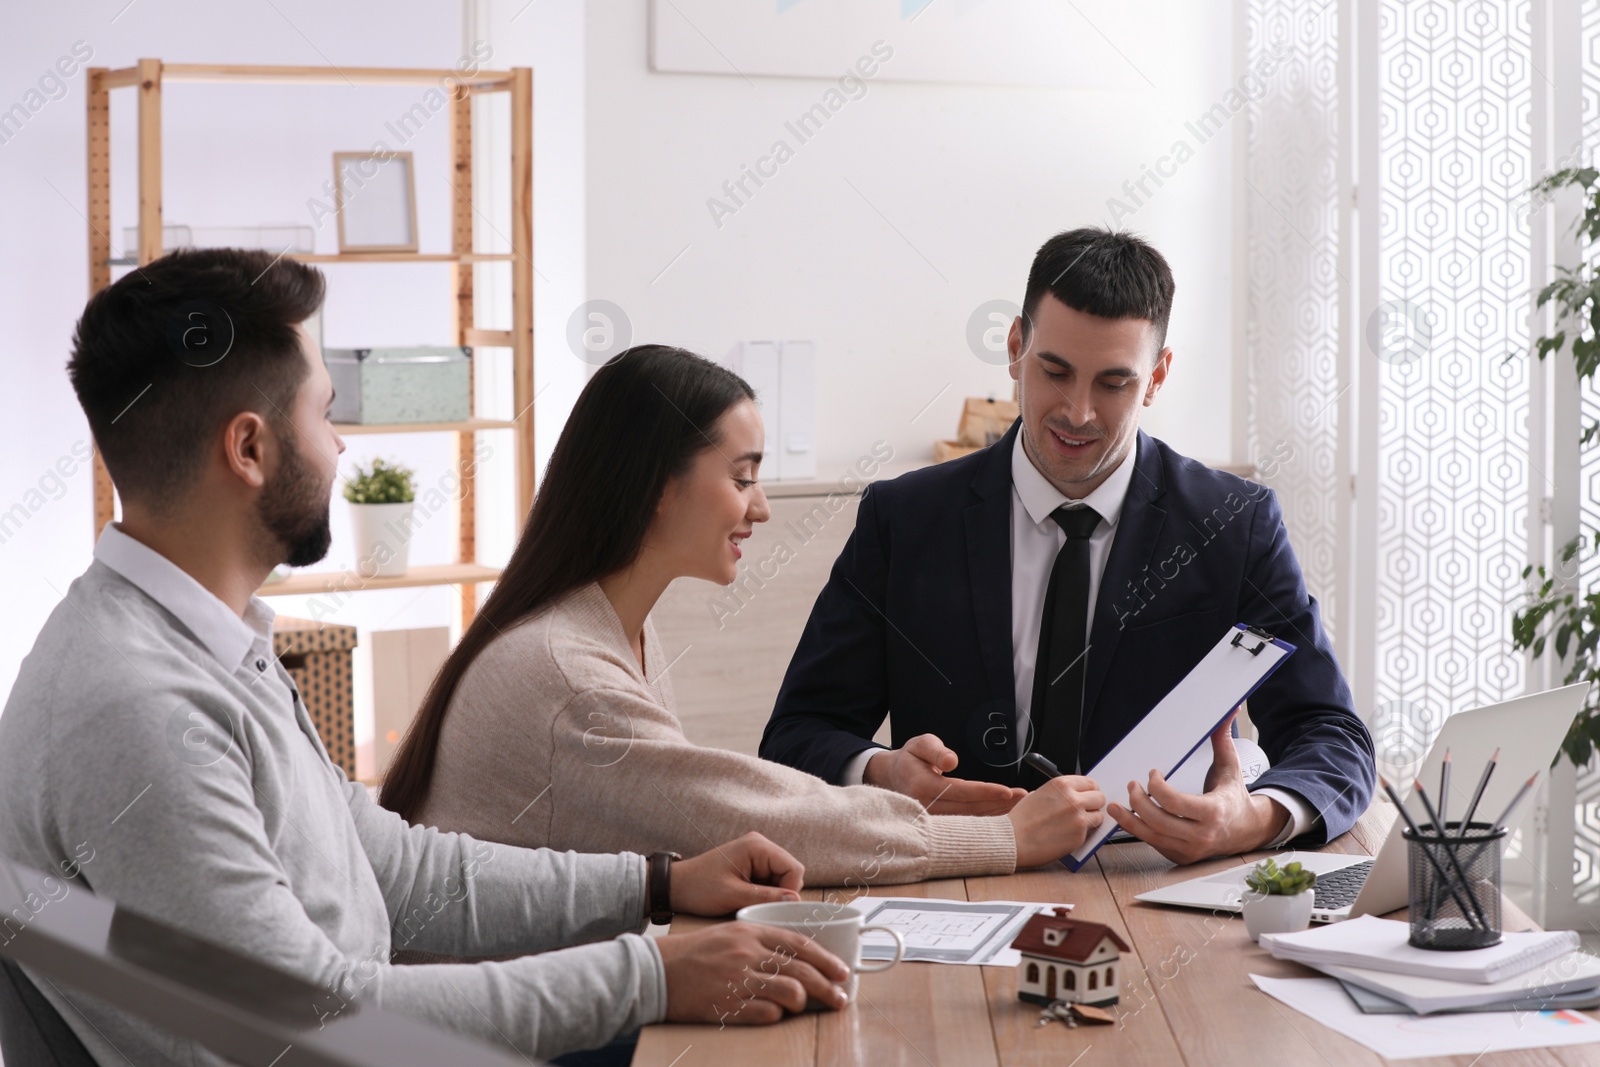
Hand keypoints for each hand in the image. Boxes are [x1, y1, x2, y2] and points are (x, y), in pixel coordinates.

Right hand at [657, 922, 851, 1023]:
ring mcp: (737, 980)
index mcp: (750, 931)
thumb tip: (798, 958)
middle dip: (827, 987)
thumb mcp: (730, 933)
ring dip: (803, 1003)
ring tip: (805, 1007)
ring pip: (789, 992)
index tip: (842, 971)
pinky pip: (765, 1014)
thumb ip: (762, 941)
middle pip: (801, 970)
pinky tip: (775, 1014)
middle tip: (840, 999)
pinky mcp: (726, 1005)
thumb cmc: (695, 952)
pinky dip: (776, 1016)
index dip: (826, 959)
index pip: (799, 943)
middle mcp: (747, 953)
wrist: (657, 969)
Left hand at [671, 832, 803, 917]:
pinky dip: (765, 894)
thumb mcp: (733, 896)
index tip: (777, 909)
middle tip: (762, 908)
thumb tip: (794, 900)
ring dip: (772, 895)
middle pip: (790, 872)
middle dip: (781, 893)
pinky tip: (750, 901)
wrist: (676, 887)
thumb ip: (765, 897)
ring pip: (782, 879)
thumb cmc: (699, 888)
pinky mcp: (752, 865)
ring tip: (752, 904)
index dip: (790, 891)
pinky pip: (771, 881)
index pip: (793, 868)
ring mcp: (756, 854)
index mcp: (757, 846)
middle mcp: (760, 845)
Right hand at [863, 734, 1025, 814]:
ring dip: (997, 813)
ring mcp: (932, 820)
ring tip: (1021, 806)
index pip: (960, 791)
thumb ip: (935, 749)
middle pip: (969, 809)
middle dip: (999, 804)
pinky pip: (966, 823)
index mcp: (922, 787)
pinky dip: (987, 819)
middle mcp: (926, 808)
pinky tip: (1004, 814)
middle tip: (1025, 797)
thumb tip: (951, 761)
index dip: (985, 792)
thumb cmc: (910, 758)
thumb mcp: (919, 744)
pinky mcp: (939, 825)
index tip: (1007, 791)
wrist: (892, 777)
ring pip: (970, 820)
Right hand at [1006, 773, 1105, 867]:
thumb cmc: (1021, 819)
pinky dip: (1082, 834)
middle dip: (1094, 804)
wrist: (1012, 839)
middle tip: (1086, 810)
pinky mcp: (1080, 836)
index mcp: (1062, 785)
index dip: (1090, 790)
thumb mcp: (1039, 794)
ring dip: (1091, 820)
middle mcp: (1073, 799)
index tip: (1089, 795)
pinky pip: (1090, 832)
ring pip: (1099, 816)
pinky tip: (1067, 834)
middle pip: (1100, 798)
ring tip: (1076, 824)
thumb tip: (1076, 796)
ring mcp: (1078, 818)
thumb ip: (1060, 793)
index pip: (1091, 783)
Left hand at [1106, 712, 1288, 865]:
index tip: (1152, 774)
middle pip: (1158, 820)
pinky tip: (1129, 818)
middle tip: (1131, 786)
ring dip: (1130, 820)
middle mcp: (1202, 835)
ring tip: (1116, 806)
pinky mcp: (1183, 857)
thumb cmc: (1234, 796)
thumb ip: (1224, 738)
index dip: (1156, 786)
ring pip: (1152, 837)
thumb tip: (1230, 709)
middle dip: (1137, 801)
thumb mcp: (1231, 766)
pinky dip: (1139, 831)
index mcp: (1214, 811)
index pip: (1174, 802)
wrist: (1248, 829)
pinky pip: (1154, 845)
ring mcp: (1192, 849)